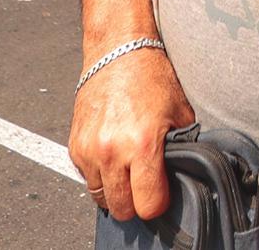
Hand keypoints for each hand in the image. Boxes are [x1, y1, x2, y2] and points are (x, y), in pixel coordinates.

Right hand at [69, 47, 195, 222]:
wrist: (118, 50)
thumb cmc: (151, 77)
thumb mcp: (181, 113)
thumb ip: (182, 149)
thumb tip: (183, 173)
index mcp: (142, 145)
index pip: (149, 205)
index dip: (159, 203)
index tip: (163, 192)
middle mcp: (112, 151)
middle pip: (122, 208)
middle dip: (136, 202)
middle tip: (145, 184)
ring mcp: (89, 150)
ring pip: (101, 197)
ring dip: (115, 189)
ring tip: (128, 168)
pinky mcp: (74, 146)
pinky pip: (87, 178)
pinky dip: (100, 174)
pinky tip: (114, 155)